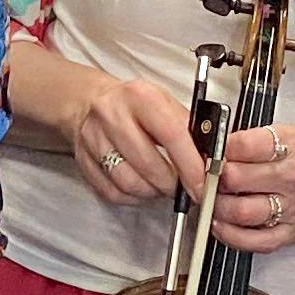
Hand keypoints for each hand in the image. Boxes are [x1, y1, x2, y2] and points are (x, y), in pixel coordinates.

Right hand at [61, 74, 207, 205]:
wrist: (89, 102)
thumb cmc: (134, 105)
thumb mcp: (164, 102)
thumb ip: (188, 128)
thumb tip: (210, 160)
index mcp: (141, 97)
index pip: (172, 136)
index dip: (191, 166)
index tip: (202, 184)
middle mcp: (114, 116)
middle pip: (149, 165)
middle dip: (173, 185)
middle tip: (184, 188)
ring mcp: (95, 140)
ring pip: (130, 183)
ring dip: (153, 192)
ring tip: (162, 185)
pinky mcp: (84, 162)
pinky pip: (114, 192)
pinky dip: (134, 197)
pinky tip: (142, 186)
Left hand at [212, 120, 294, 252]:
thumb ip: (266, 138)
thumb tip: (227, 142)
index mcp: (294, 145)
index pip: (241, 144)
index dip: (217, 147)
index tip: (210, 149)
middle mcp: (292, 176)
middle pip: (234, 178)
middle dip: (212, 176)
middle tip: (205, 174)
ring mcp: (292, 208)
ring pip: (239, 211)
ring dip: (216, 206)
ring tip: (212, 198)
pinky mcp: (293, 233)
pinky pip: (254, 241)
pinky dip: (231, 236)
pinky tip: (221, 225)